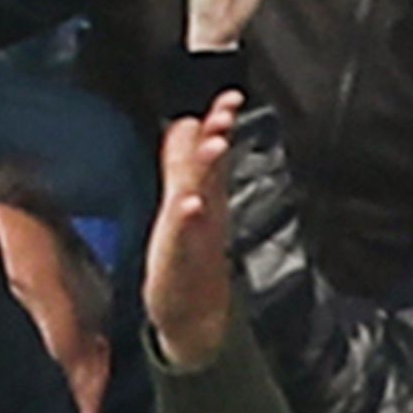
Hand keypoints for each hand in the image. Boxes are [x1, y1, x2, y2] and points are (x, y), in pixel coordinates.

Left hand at [146, 94, 242, 373]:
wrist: (195, 314)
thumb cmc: (189, 254)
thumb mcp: (184, 201)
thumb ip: (181, 162)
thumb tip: (183, 123)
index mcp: (203, 195)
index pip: (211, 151)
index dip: (219, 123)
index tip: (231, 97)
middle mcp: (203, 211)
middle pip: (210, 169)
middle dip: (217, 139)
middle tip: (226, 113)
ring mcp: (194, 235)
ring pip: (202, 196)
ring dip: (208, 171)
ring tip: (215, 146)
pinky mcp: (180, 262)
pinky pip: (185, 237)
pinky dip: (189, 219)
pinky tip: (192, 204)